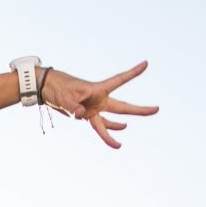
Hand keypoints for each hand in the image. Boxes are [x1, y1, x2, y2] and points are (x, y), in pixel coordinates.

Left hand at [38, 61, 156, 148]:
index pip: (119, 80)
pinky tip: (117, 142)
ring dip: (119, 127)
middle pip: (123, 106)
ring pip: (111, 120)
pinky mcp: (88, 116)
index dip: (133, 73)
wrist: (49, 89)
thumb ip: (73, 106)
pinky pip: (100, 127)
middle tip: (157, 109)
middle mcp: (100, 99)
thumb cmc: (58, 88)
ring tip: (125, 136)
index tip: (146, 64)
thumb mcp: (65, 96)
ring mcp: (95, 108)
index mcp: (98, 90)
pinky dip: (106, 134)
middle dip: (139, 110)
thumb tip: (82, 116)